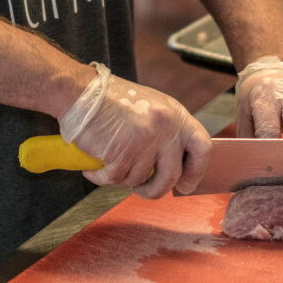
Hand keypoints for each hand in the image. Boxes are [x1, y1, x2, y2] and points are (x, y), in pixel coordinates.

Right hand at [59, 62, 211, 197]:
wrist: (79, 92)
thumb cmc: (109, 99)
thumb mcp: (150, 107)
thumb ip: (166, 132)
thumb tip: (173, 164)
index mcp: (174, 113)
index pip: (202, 147)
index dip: (196, 171)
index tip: (186, 184)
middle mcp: (165, 126)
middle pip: (172, 175)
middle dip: (156, 189)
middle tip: (143, 190)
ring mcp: (145, 140)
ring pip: (140, 179)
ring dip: (122, 178)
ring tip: (108, 163)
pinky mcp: (123, 152)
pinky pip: (116, 179)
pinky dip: (102, 178)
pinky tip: (94, 167)